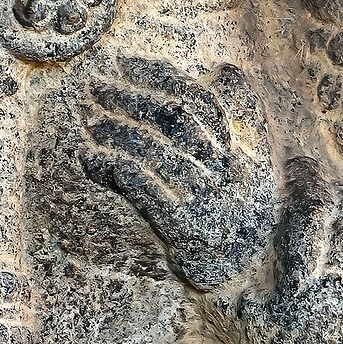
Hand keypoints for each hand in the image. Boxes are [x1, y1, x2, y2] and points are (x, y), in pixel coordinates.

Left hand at [79, 56, 276, 290]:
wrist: (246, 279)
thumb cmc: (240, 218)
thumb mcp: (252, 170)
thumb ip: (241, 122)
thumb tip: (228, 75)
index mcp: (243, 152)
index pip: (200, 100)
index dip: (161, 77)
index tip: (126, 64)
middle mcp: (228, 173)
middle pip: (174, 119)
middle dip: (130, 97)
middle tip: (95, 88)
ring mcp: (208, 201)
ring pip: (155, 150)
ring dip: (116, 131)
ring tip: (90, 124)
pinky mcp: (185, 229)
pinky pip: (143, 187)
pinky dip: (113, 167)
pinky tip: (92, 160)